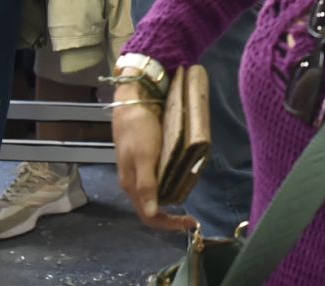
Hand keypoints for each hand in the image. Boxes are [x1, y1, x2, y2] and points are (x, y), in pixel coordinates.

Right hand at [112, 91, 196, 232]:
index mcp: (131, 184)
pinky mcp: (146, 158)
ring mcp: (139, 169)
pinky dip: (170, 184)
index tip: (191, 224)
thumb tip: (151, 214)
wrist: (133, 99)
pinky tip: (181, 179)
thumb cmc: (139, 128)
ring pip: (155, 194)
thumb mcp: (144, 156)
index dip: (168, 224)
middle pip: (151, 208)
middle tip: (192, 218)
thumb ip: (146, 185)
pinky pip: (158, 179)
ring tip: (189, 199)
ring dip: (171, 201)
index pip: (148, 215)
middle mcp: (134, 181)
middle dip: (171, 217)